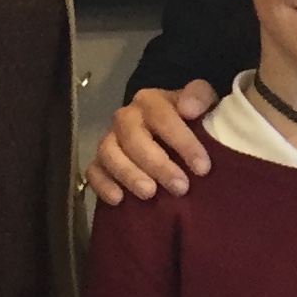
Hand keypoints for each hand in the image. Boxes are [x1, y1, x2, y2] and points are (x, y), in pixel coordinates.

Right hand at [84, 82, 217, 202]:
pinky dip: (103, 185)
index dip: (183, 142)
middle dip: (158, 164)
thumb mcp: (203, 101)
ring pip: (109, 153)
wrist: (171, 131)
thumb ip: (200, 97)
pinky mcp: (99, 162)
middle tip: (181, 187)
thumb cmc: (189, 118)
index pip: (163, 118)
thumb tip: (189, 108)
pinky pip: (92, 172)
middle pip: (134, 138)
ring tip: (150, 193)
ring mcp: (109, 140)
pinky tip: (118, 200)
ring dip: (129, 174)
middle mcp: (125, 118)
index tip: (203, 168)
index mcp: (150, 101)